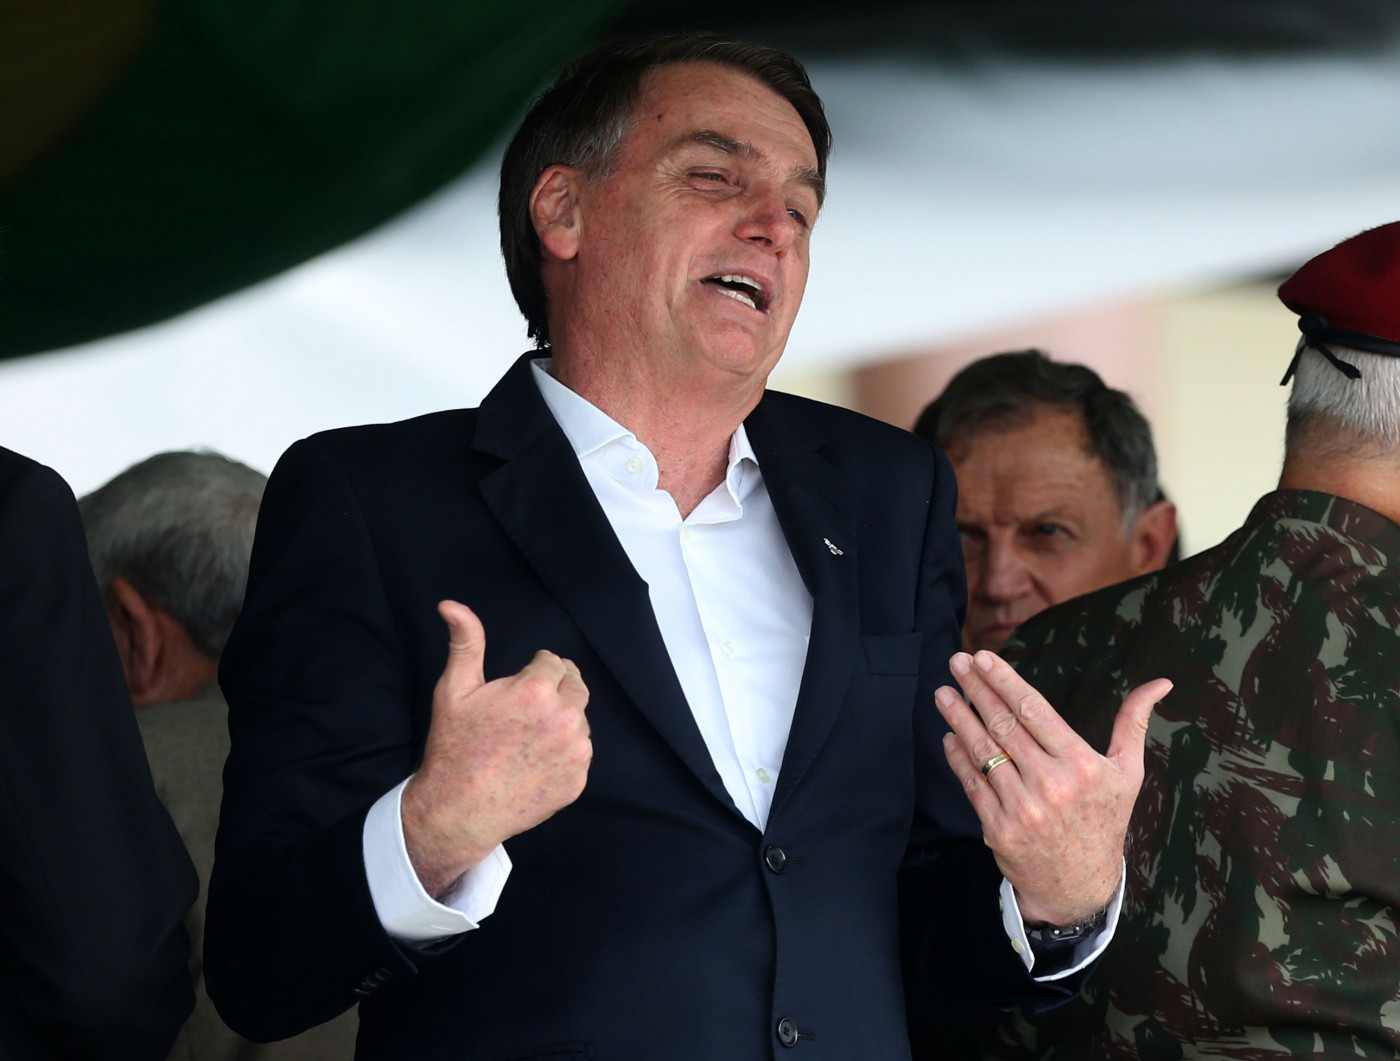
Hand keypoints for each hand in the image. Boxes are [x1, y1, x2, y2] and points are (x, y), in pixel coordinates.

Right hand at [402, 601, 590, 897]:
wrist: (458, 811)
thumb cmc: (455, 747)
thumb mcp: (454, 690)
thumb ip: (465, 643)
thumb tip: (451, 605)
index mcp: (537, 690)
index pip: (553, 662)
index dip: (533, 669)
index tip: (516, 687)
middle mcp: (565, 718)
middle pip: (575, 685)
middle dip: (555, 688)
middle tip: (527, 706)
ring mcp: (576, 752)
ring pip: (579, 719)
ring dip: (561, 719)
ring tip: (527, 736)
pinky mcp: (579, 780)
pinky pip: (579, 752)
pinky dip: (564, 751)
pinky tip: (535, 759)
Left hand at [934, 650, 1169, 925]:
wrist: (1082, 885)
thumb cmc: (1105, 819)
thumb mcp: (1128, 772)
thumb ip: (1133, 723)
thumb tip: (1160, 682)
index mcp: (1082, 765)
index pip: (1035, 711)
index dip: (1005, 681)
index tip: (983, 658)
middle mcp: (1051, 785)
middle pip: (1004, 726)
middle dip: (977, 690)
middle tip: (957, 662)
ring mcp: (1022, 808)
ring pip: (984, 752)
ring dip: (959, 718)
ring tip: (943, 693)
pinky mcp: (999, 829)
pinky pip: (972, 784)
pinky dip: (958, 758)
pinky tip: (949, 735)